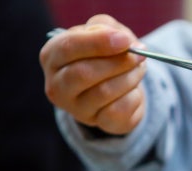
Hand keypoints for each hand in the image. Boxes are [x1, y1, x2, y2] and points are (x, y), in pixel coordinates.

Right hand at [39, 15, 146, 135]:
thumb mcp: (102, 31)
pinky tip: (134, 89)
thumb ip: (106, 27)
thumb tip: (122, 40)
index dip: (99, 42)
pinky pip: (118, 110)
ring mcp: (75, 109)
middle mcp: (56, 85)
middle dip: (117, 62)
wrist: (115, 88)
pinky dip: (133, 96)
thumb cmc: (104, 54)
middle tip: (139, 55)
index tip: (125, 40)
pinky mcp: (97, 123)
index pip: (68, 47)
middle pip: (84, 73)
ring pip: (104, 92)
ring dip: (130, 77)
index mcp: (52, 57)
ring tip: (139, 68)